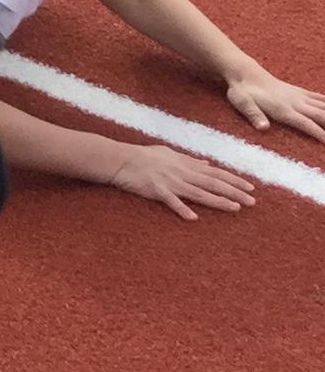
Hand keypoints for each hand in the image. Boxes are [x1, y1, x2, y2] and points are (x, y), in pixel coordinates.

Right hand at [109, 143, 256, 217]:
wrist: (120, 159)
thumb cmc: (144, 155)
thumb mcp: (169, 153)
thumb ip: (189, 160)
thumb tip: (207, 164)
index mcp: (185, 164)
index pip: (215, 172)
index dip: (234, 180)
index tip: (250, 187)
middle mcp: (181, 173)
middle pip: (212, 183)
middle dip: (233, 192)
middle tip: (252, 201)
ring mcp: (170, 182)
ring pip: (198, 193)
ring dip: (218, 201)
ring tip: (235, 208)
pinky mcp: (156, 190)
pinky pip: (171, 201)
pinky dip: (182, 209)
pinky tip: (193, 218)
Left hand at [222, 68, 324, 140]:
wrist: (245, 73)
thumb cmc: (242, 91)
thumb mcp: (241, 103)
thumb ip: (252, 115)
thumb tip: (262, 128)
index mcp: (284, 109)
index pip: (306, 124)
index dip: (321, 134)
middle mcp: (296, 103)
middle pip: (322, 116)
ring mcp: (300, 96)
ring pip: (324, 107)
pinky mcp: (300, 92)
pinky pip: (320, 98)